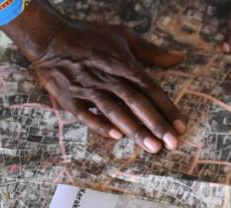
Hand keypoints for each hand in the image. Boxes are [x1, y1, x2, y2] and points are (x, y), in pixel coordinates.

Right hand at [2, 1, 186, 153]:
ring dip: (134, 131)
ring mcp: (87, 89)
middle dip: (156, 124)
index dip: (167, 108)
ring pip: (115, 112)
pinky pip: (85, 115)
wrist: (49, 36)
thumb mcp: (124, 36)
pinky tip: (116, 137)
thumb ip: (152, 52)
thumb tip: (179, 58)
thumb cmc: (89, 36)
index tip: (181, 126)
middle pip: (136, 103)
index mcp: (123, 64)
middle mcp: (108, 78)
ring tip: (152, 148)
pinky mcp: (68, 98)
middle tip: (173, 143)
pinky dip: (100, 125)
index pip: (151, 89)